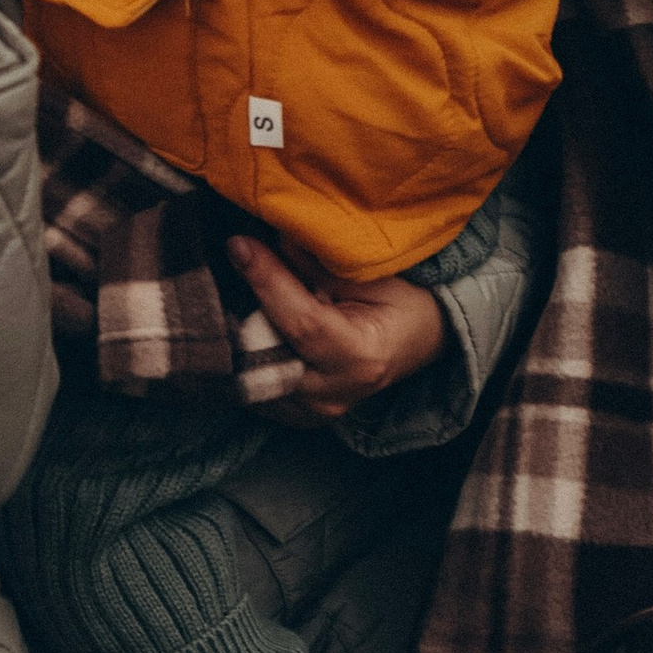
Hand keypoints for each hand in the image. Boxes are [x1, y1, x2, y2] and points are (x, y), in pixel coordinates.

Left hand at [227, 234, 445, 428]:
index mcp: (362, 358)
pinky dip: (248, 355)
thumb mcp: (374, 276)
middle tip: (232, 268)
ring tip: (234, 293)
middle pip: (268, 351)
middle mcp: (334, 393)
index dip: (267, 281)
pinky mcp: (298, 414)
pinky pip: (257, 386)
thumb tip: (272, 238)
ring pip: (255, 373)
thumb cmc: (404, 303)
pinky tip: (247, 323)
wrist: (420, 340)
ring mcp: (314, 411)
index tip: (239, 244)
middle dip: (242, 308)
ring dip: (241, 333)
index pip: (302, 321)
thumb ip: (320, 264)